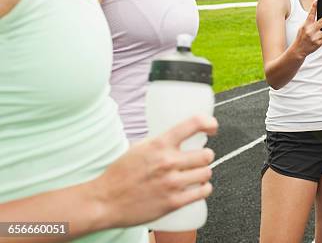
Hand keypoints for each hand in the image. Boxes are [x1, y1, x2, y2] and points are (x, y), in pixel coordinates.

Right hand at [91, 115, 217, 227]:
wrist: (104, 201)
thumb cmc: (120, 174)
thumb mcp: (139, 148)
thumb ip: (161, 143)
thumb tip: (179, 137)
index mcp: (159, 144)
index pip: (193, 124)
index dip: (209, 123)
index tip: (212, 127)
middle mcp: (168, 162)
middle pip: (207, 154)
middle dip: (206, 156)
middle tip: (200, 159)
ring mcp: (172, 183)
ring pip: (206, 173)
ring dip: (204, 173)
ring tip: (197, 174)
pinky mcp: (174, 202)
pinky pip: (203, 192)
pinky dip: (204, 188)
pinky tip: (199, 187)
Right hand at [293, 0, 321, 58]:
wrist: (299, 50)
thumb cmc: (301, 37)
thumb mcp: (303, 28)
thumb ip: (310, 22)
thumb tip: (320, 16)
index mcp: (305, 25)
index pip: (310, 14)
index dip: (313, 7)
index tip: (317, 0)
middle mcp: (310, 31)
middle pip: (321, 22)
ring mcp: (315, 37)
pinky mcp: (319, 43)